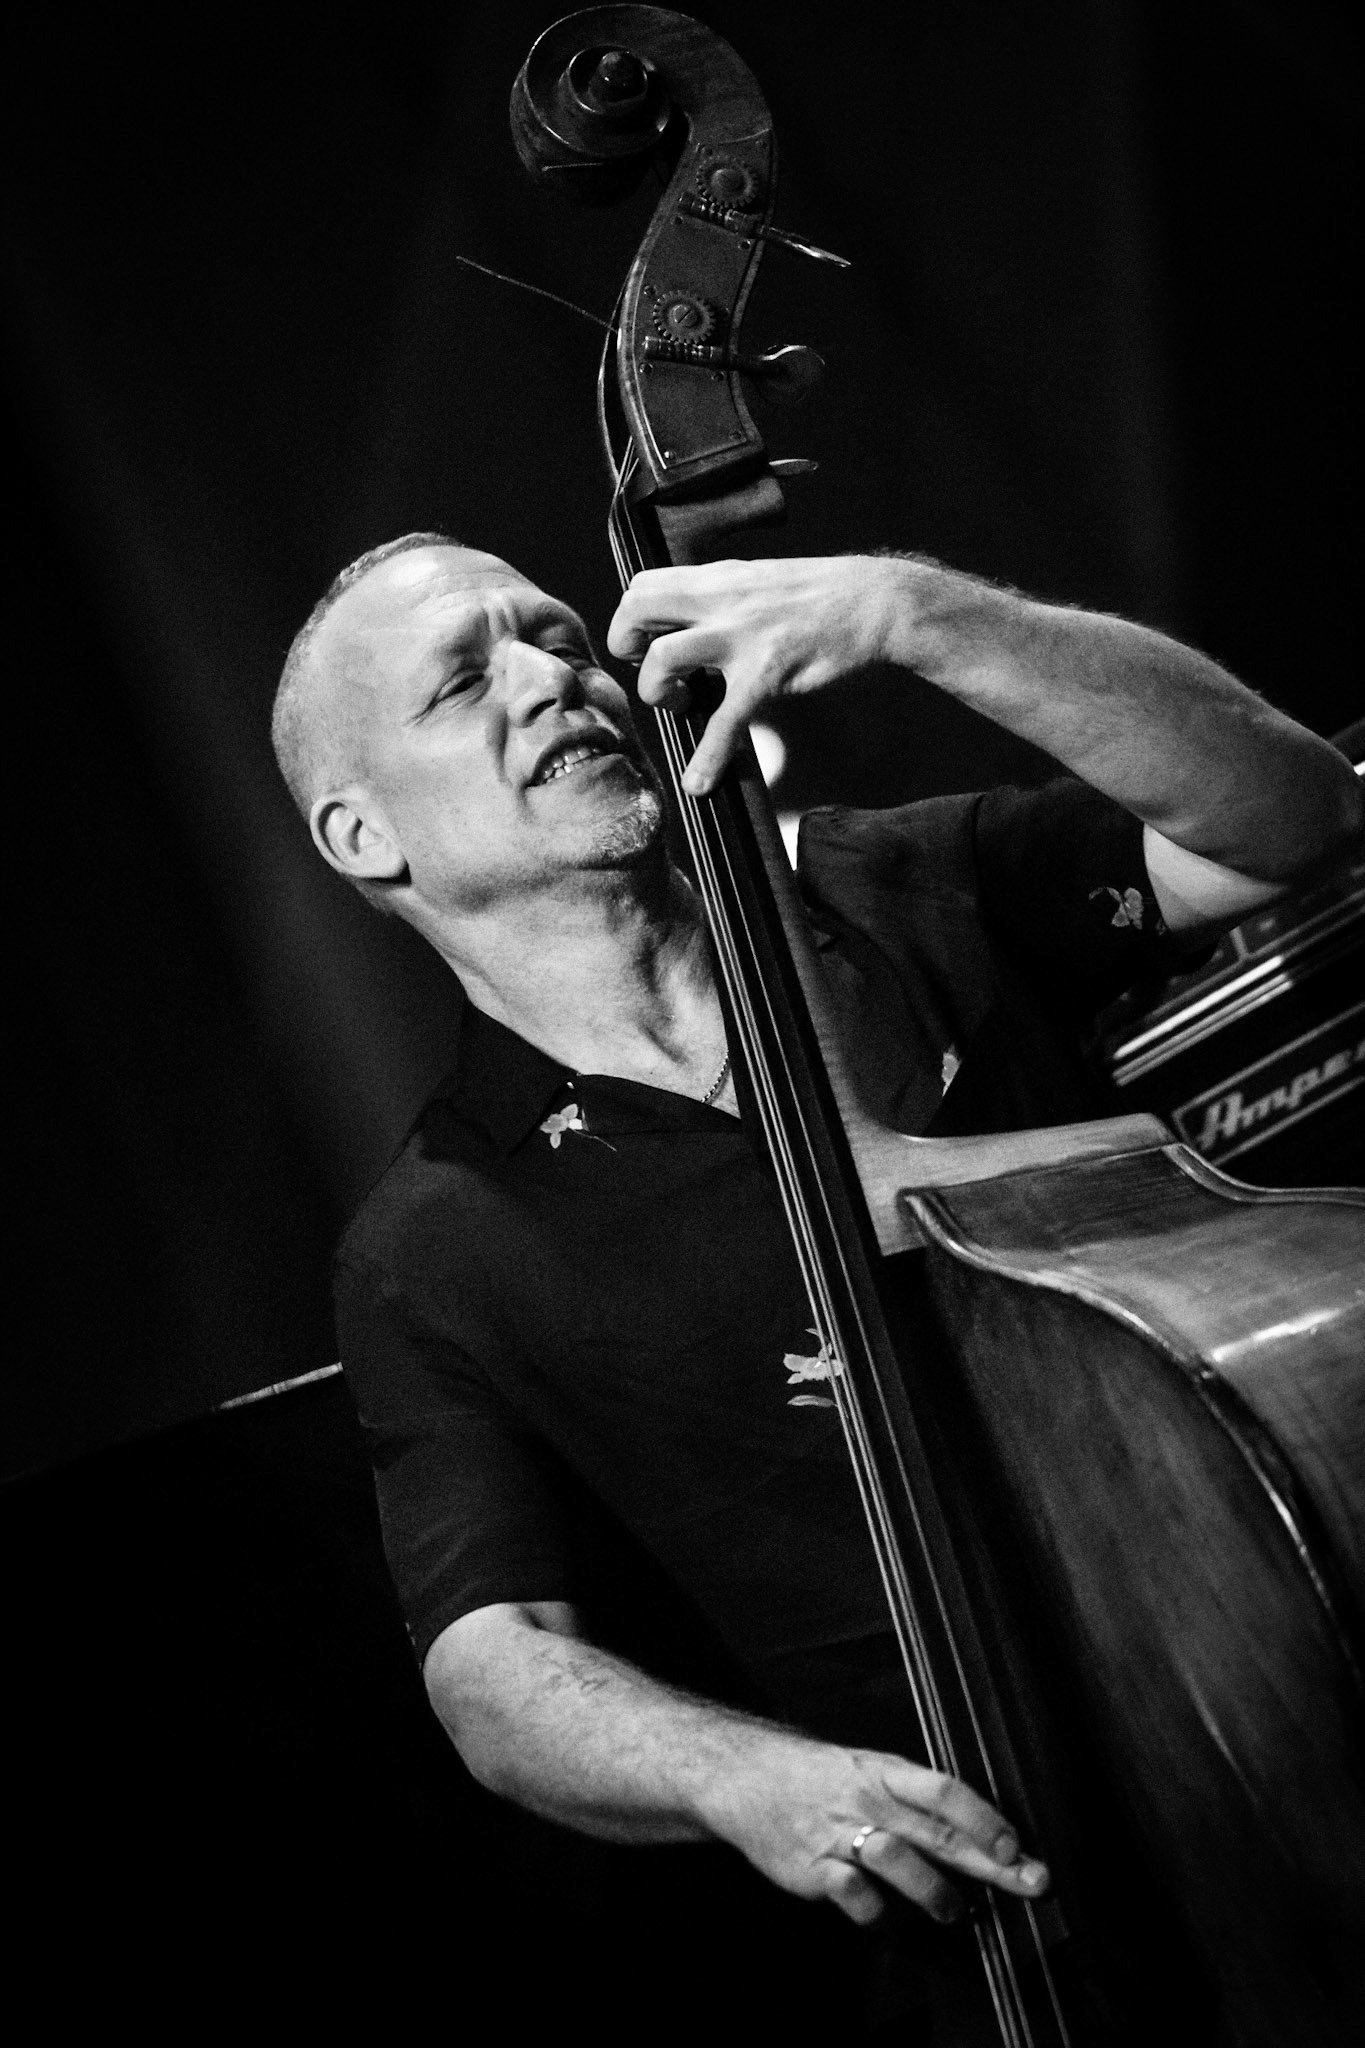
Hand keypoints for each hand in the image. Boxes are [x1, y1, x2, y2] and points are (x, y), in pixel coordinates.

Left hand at [606, 556, 903, 795]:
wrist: (875, 602)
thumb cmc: (819, 596)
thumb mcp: (758, 581)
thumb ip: (720, 598)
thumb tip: (691, 616)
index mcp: (716, 580)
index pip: (642, 585)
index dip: (632, 618)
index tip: (647, 643)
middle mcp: (721, 602)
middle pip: (636, 607)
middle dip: (624, 645)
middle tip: (648, 669)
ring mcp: (742, 637)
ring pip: (664, 658)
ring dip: (656, 691)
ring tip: (679, 704)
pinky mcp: (767, 674)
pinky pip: (725, 720)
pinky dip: (707, 758)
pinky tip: (699, 783)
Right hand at [705, 1728, 1048, 1927]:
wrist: (747, 1776)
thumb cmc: (820, 1778)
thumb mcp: (869, 1773)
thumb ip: (916, 1807)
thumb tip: (979, 1842)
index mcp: (886, 1771)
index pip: (945, 1790)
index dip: (985, 1818)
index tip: (1018, 1846)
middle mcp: (868, 1801)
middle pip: (937, 1831)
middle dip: (990, 1862)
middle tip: (1030, 1882)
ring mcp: (840, 1834)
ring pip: (898, 1861)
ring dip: (936, 1891)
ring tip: (956, 1911)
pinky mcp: (813, 1867)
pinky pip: (854, 1895)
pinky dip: (878, 1913)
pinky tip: (888, 1918)